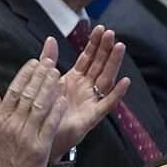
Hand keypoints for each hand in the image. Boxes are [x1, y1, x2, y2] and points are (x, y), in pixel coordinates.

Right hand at [0, 53, 67, 166]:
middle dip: (39, 75)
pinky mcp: (39, 148)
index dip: (25, 75)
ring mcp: (26, 137)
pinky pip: (50, 125)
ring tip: (57, 73)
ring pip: (39, 106)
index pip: (13, 92)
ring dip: (49, 87)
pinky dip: (56, 110)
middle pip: (27, 94)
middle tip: (49, 60)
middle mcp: (12, 126)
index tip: (34, 63)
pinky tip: (63, 98)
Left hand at [50, 29, 130, 159]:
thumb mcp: (46, 82)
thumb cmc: (46, 111)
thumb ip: (48, 60)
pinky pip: (107, 104)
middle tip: (111, 33)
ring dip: (113, 64)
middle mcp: (86, 88)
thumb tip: (50, 39)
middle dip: (105, 49)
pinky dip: (117, 94)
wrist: (41, 137)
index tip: (100, 29)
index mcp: (75, 79)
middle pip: (99, 65)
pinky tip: (124, 82)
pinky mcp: (92, 117)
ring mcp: (91, 101)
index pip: (88, 58)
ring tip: (120, 47)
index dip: (94, 44)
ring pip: (106, 79)